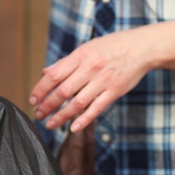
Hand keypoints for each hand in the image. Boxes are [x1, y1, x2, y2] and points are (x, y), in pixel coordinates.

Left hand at [29, 30, 150, 132]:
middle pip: (63, 91)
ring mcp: (103, 81)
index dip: (40, 89)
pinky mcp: (115, 91)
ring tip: (50, 124)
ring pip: (78, 103)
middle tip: (38, 115)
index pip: (54, 75)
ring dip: (61, 116)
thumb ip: (65, 62)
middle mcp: (90, 69)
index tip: (32, 100)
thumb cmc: (111, 46)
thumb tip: (45, 72)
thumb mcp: (86, 48)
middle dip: (47, 105)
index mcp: (80, 56)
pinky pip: (97, 108)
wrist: (142, 47)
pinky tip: (73, 128)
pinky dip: (84, 119)